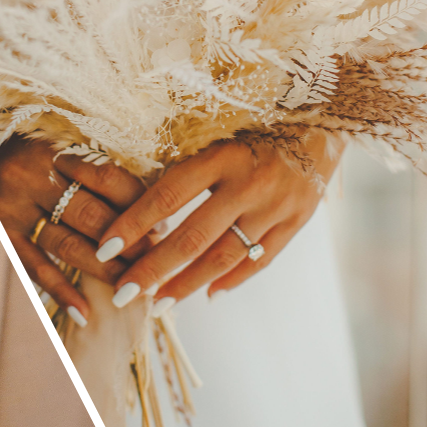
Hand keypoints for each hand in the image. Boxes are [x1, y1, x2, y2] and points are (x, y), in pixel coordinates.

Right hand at [0, 137, 145, 324]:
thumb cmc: (27, 159)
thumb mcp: (57, 154)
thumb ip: (94, 177)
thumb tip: (150, 217)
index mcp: (54, 151)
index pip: (108, 179)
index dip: (139, 205)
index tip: (163, 228)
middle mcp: (31, 176)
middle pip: (91, 215)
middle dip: (129, 245)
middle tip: (155, 267)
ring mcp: (11, 207)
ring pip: (67, 245)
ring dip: (104, 272)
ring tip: (131, 292)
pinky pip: (35, 267)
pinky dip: (62, 292)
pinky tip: (85, 313)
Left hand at [94, 134, 339, 312]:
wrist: (322, 120)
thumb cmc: (253, 124)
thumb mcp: (216, 135)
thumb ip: (184, 168)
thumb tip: (139, 205)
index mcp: (220, 156)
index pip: (167, 196)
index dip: (133, 224)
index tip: (105, 247)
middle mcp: (248, 184)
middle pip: (193, 237)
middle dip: (153, 269)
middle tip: (124, 294)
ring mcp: (276, 207)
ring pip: (224, 257)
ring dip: (187, 285)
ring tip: (158, 306)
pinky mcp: (297, 222)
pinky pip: (260, 260)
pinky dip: (232, 280)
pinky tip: (208, 294)